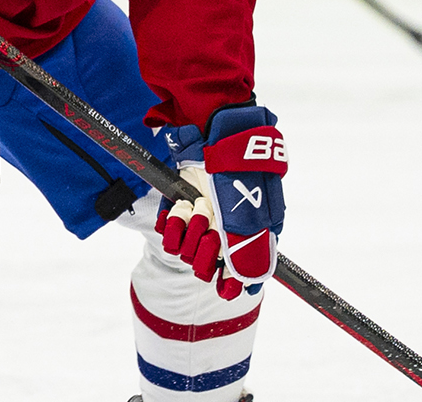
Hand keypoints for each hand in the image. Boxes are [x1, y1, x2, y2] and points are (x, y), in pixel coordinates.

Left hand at [157, 104, 285, 298]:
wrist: (219, 134)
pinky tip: (179, 211)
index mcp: (249, 232)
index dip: (229, 282)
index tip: (224, 287)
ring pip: (185, 250)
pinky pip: (168, 232)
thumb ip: (251, 253)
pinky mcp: (180, 205)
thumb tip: (249, 285)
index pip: (239, 273)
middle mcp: (224, 229)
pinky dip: (171, 224)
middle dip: (204, 250)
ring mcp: (201, 217)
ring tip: (194, 210)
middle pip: (206, 264)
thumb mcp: (252, 216)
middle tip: (210, 230)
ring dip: (188, 231)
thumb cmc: (241, 174)